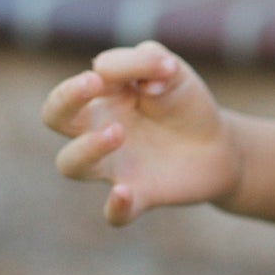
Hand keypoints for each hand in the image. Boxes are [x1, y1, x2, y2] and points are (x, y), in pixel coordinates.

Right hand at [40, 40, 237, 226]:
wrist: (220, 143)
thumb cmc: (184, 102)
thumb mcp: (172, 70)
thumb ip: (147, 60)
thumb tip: (136, 75)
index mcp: (101, 98)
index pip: (73, 87)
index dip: (84, 80)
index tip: (106, 76)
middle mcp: (97, 131)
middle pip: (54, 117)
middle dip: (65, 100)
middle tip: (94, 86)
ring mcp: (115, 166)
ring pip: (71, 165)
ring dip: (87, 147)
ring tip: (119, 132)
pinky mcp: (140, 195)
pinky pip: (114, 214)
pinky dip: (115, 207)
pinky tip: (123, 192)